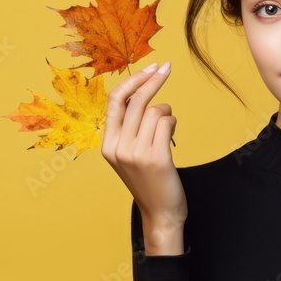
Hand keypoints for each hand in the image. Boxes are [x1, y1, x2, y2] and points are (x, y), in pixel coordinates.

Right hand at [101, 61, 185, 253]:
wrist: (160, 213)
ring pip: (154, 112)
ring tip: (168, 129)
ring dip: (166, 113)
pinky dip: (173, 123)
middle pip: (135, 100)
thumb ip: (129, 129)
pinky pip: (166, 123)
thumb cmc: (149, 180)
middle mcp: (118, 147)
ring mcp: (135, 153)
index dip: (132, 81)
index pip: (114, 101)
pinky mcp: (156, 157)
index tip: (149, 68)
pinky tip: (173, 136)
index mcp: (107, 145)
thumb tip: (143, 92)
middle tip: (167, 67)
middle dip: (153, 80)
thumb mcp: (128, 155)